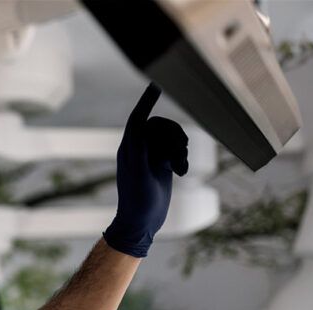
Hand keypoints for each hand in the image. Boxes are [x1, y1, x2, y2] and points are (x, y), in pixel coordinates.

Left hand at [103, 83, 188, 257]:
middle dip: (174, 136)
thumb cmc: (137, 201)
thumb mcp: (137, 174)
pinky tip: (182, 172)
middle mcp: (139, 149)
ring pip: (171, 138)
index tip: (157, 84)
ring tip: (180, 166)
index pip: (138, 118)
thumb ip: (139, 149)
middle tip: (180, 152)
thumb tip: (139, 125)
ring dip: (180, 149)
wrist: (141, 223)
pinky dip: (183, 158)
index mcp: (129, 148)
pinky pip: (176, 150)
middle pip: (161, 126)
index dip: (147, 101)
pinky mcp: (161, 165)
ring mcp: (151, 157)